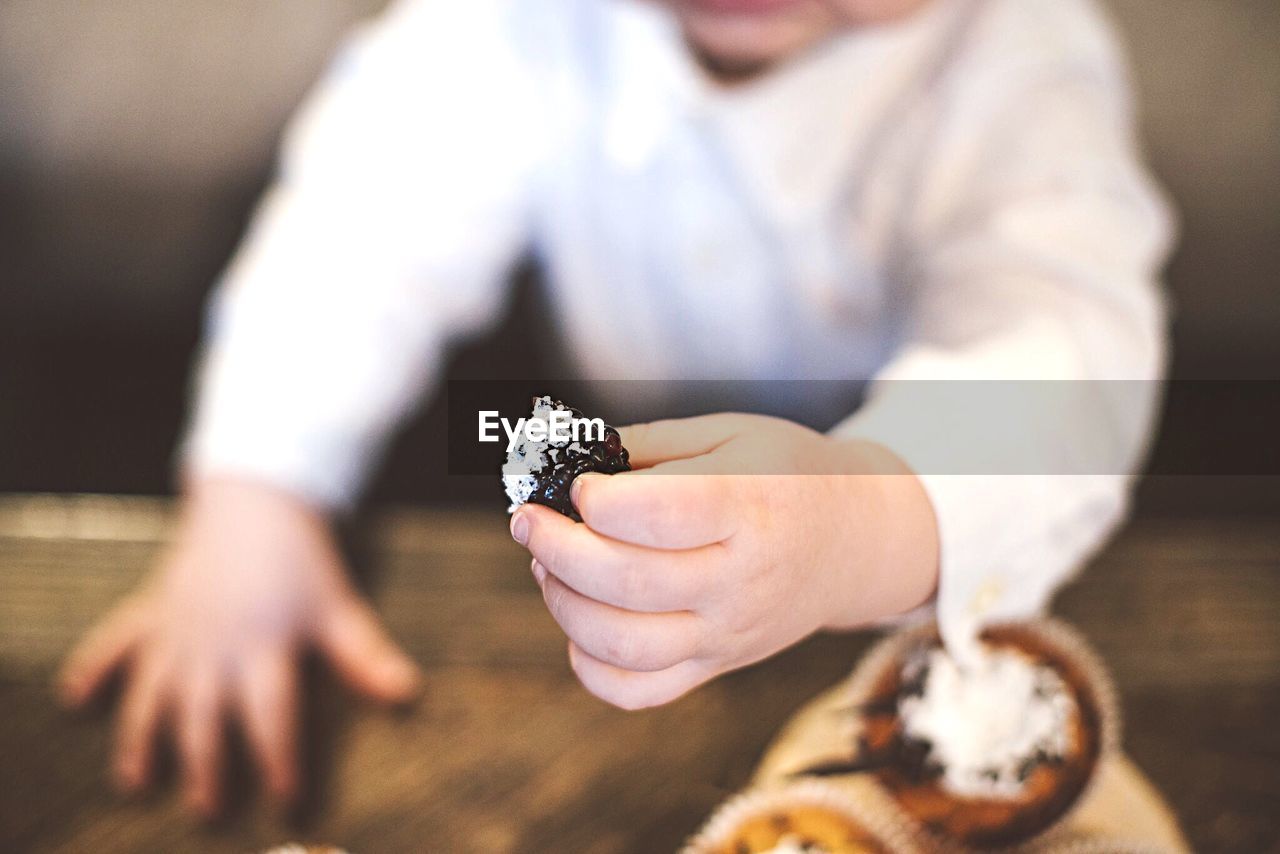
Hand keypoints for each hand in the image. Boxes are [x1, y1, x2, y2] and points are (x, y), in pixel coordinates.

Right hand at [57, 477, 420, 816]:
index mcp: (262, 651)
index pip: (272, 721)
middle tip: (209, 810)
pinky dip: (94, 666)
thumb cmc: (303, 556)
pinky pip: (116, 641)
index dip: (280, 761)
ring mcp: (177, 630)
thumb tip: (408, 693)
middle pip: (205, 721)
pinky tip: (73, 697)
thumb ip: (366, 656)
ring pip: (152, 696)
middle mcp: (213, 649)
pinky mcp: (154, 608)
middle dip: (206, 768)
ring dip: (141, 739)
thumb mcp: (339, 607)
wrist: (257, 496)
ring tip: (135, 781)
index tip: (287, 798)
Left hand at [509, 413, 938, 709]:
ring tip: (548, 565)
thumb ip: (652, 443)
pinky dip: (590, 667)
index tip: (579, 484)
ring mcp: (728, 634)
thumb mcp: (734, 434)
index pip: (661, 516)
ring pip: (623, 643)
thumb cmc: (787, 475)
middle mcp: (741, 580)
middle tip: (530, 520)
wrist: (856, 540)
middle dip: (557, 548)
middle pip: (629, 582)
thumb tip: (567, 455)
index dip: (600, 499)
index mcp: (751, 509)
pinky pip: (639, 692)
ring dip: (563, 602)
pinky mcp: (716, 665)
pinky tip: (579, 623)